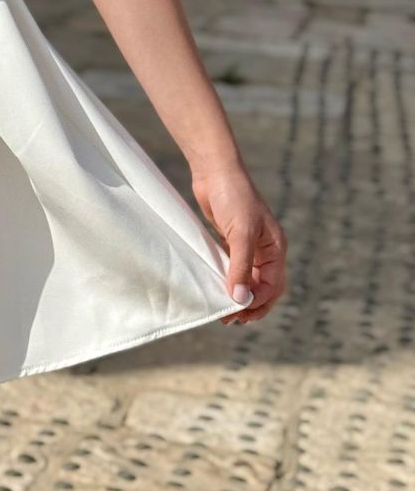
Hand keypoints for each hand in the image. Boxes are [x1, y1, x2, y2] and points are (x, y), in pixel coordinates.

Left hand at [190, 166, 286, 325]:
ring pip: (246, 279)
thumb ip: (240, 267)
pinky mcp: (229, 240)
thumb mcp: (240, 234)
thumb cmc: (233, 197)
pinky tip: (214, 288)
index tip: (239, 314)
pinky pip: (231, 267)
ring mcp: (247, 245)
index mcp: (275, 248)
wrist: (214, 170)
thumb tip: (240, 299)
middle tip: (231, 319)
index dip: (259, 303)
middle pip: (262, 287)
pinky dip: (226, 280)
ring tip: (222, 310)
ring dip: (238, 295)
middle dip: (249, 304)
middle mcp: (265, 249)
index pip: (273, 286)